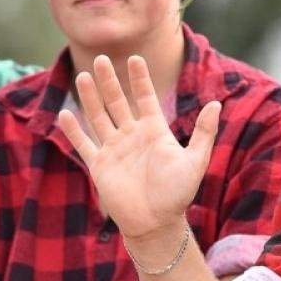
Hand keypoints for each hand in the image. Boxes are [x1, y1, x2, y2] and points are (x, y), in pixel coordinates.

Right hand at [57, 54, 220, 244]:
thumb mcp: (195, 161)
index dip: (140, 79)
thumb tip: (215, 104)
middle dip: (110, 80)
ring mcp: (114, 149)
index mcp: (154, 131)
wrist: (156, 223)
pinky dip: (74, 130)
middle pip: (118, 102)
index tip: (136, 58)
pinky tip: (65, 113)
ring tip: (82, 76)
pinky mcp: (99, 165)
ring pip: (99, 117)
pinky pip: (84, 144)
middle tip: (101, 58)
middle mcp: (132, 136)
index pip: (146, 98)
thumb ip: (203, 132)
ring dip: (90, 97)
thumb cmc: (178, 194)